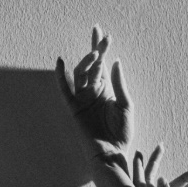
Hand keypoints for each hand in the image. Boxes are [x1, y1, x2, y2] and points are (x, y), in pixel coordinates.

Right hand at [55, 27, 133, 153]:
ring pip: (80, 73)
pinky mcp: (74, 108)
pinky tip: (61, 62)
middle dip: (96, 49)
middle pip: (91, 64)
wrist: (112, 154)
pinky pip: (65, 89)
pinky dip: (61, 76)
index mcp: (106, 89)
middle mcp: (92, 91)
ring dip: (86, 61)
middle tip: (100, 34)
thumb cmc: (121, 134)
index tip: (103, 33)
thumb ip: (119, 85)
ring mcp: (82, 98)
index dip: (101, 47)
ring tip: (95, 55)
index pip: (102, 64)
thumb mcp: (126, 106)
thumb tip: (115, 61)